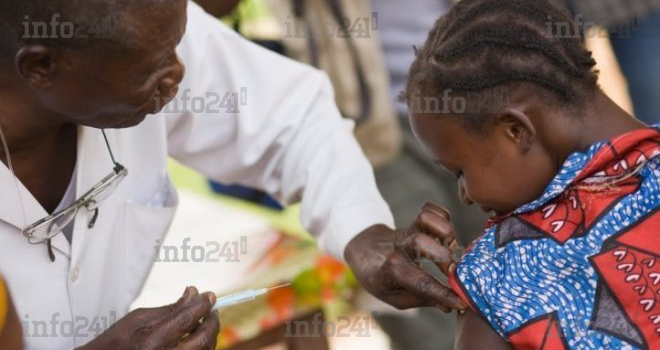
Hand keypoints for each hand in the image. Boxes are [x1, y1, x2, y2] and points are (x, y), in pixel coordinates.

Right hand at [78, 287, 219, 349]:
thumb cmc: (117, 342)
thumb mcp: (138, 318)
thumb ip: (169, 308)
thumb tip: (193, 294)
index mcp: (152, 341)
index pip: (187, 319)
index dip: (202, 305)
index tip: (209, 296)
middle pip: (202, 339)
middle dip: (212, 321)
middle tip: (212, 310)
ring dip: (209, 334)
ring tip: (206, 322)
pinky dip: (202, 346)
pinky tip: (197, 337)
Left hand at [344, 202, 466, 311]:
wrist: (365, 251)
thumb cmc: (385, 279)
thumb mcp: (397, 297)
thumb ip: (423, 299)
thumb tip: (450, 304)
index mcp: (391, 272)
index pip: (418, 282)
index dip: (442, 292)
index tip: (461, 301)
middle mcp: (399, 248)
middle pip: (419, 242)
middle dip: (444, 256)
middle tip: (455, 271)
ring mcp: (407, 230)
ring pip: (424, 218)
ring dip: (445, 231)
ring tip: (452, 248)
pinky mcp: (414, 219)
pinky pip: (430, 209)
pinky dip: (443, 217)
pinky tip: (446, 236)